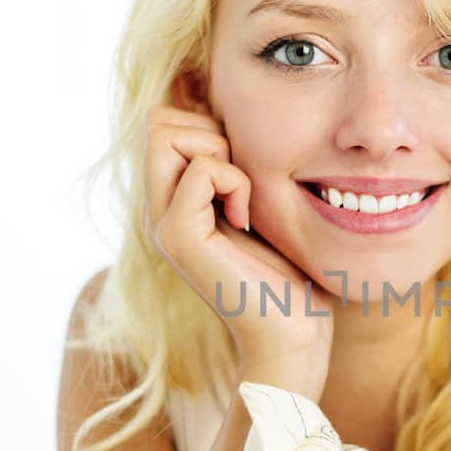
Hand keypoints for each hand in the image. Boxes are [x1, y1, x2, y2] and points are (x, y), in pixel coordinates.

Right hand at [143, 104, 335, 396]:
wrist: (293, 332)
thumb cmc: (288, 273)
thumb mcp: (258, 204)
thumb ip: (235, 168)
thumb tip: (230, 119)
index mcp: (173, 202)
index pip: (164, 123)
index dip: (208, 126)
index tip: (241, 170)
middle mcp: (157, 211)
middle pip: (158, 123)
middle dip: (209, 131)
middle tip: (240, 179)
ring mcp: (162, 225)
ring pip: (166, 135)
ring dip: (220, 153)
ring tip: (241, 198)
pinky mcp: (178, 237)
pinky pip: (200, 169)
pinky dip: (235, 182)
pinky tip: (245, 220)